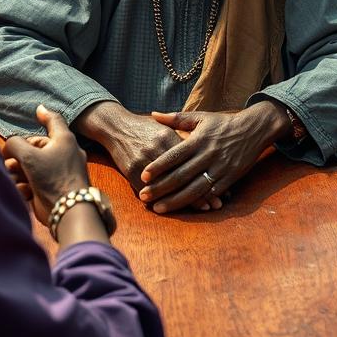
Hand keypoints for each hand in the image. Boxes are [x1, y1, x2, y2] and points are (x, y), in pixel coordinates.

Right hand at [3, 105, 90, 226]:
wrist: (67, 211)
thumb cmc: (53, 177)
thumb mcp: (30, 155)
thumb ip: (15, 144)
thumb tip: (9, 145)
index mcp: (62, 140)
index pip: (53, 122)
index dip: (45, 115)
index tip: (38, 110)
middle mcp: (61, 154)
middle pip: (33, 148)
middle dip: (17, 157)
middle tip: (8, 165)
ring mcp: (55, 172)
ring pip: (29, 167)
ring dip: (18, 174)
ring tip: (13, 180)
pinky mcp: (49, 190)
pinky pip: (32, 183)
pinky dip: (25, 187)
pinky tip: (24, 192)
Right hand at [77, 103, 220, 211]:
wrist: (117, 126)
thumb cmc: (146, 128)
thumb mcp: (166, 129)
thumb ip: (183, 138)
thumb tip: (204, 152)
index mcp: (169, 137)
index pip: (191, 160)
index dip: (205, 175)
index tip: (220, 187)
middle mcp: (158, 149)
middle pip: (182, 175)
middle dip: (199, 192)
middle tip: (213, 205)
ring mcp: (144, 161)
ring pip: (167, 186)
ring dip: (183, 200)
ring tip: (199, 209)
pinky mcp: (132, 170)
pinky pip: (149, 190)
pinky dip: (161, 200)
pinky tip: (171, 208)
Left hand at [139, 102, 287, 214]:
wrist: (253, 130)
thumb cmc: (222, 123)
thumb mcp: (200, 118)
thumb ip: (176, 118)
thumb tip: (153, 114)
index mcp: (198, 140)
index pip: (174, 155)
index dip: (158, 166)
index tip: (143, 175)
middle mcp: (208, 155)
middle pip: (181, 175)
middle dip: (161, 188)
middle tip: (144, 196)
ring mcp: (219, 169)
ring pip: (194, 189)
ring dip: (175, 201)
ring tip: (158, 208)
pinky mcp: (229, 179)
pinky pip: (211, 193)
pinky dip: (198, 202)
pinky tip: (184, 209)